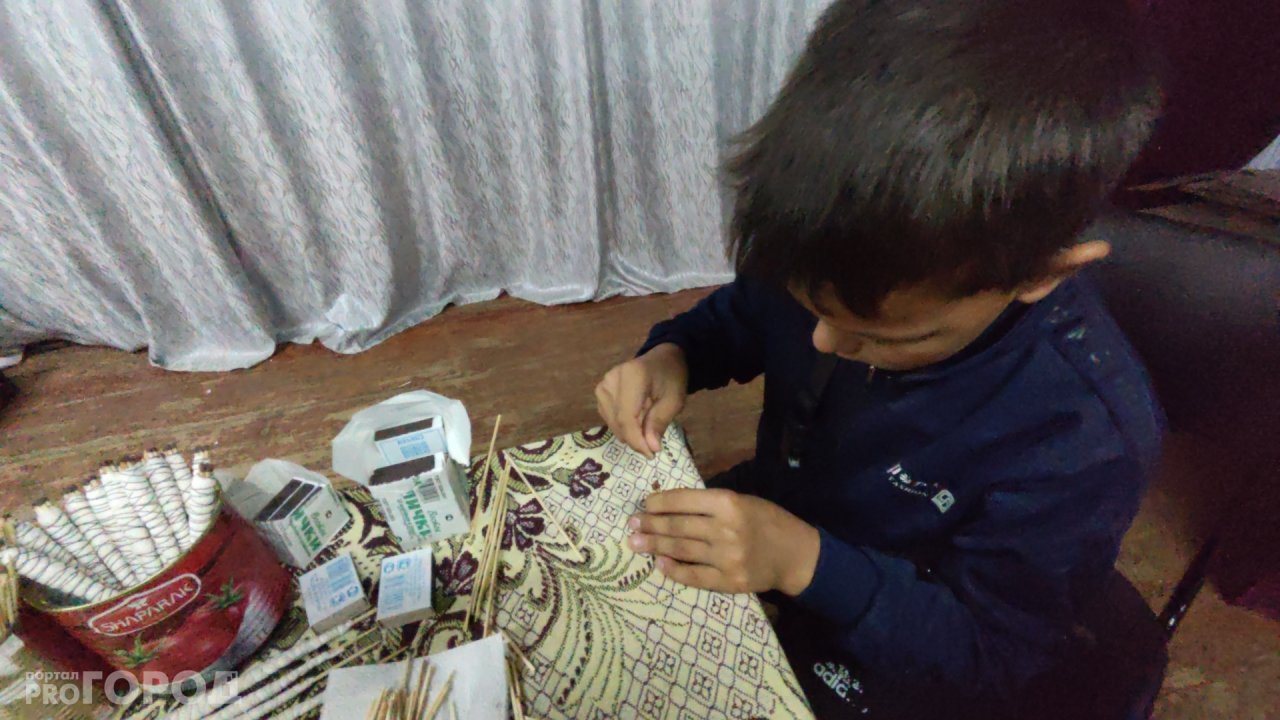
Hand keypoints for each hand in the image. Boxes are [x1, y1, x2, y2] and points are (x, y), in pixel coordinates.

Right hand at [595, 343, 688, 457]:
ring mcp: (603, 385)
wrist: (661, 359)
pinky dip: (624, 426)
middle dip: (635, 439)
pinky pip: (609, 418)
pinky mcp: (600, 391)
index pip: (627, 417)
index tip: (651, 455)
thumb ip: (659, 423)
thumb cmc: (671, 378)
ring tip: (648, 424)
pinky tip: (638, 419)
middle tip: (654, 445)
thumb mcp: (674, 400)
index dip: (637, 440)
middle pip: (618, 422)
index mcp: (632, 375)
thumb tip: (650, 448)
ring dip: (630, 433)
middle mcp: (611, 379)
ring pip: (612, 423)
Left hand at [627, 488, 820, 595]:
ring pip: (681, 550)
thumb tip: (670, 506)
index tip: (644, 505)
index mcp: (728, 503)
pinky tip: (659, 565)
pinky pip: (693, 576)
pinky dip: (674, 570)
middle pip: (677, 527)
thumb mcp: (742, 501)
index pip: (683, 501)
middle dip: (650, 525)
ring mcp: (726, 558)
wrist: (795, 554)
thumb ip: (709, 505)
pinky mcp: (729, 582)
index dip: (659, 503)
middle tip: (631, 525)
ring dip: (654, 546)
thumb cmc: (766, 521)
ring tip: (635, 543)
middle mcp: (725, 529)